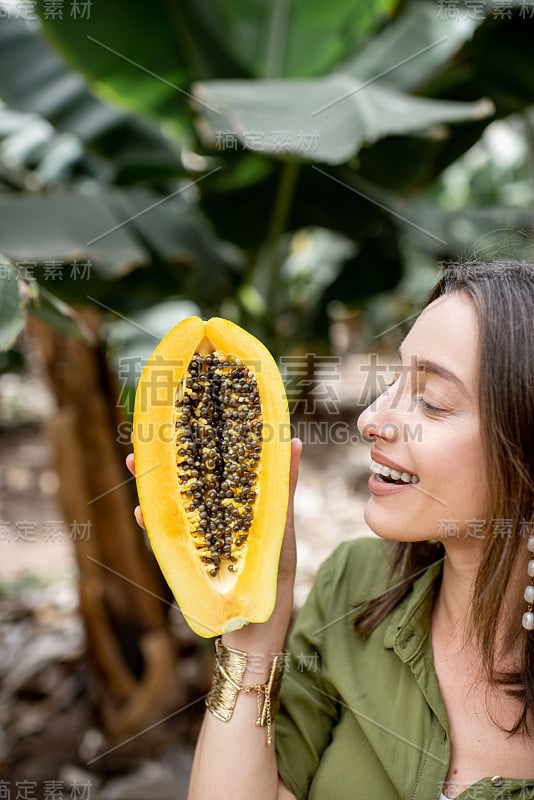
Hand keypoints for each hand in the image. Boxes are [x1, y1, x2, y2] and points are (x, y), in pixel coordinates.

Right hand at [126, 438, 301, 651]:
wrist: (258, 629)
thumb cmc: (274, 573)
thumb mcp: (279, 526)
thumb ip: (283, 486)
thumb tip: (296, 441)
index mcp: (233, 503)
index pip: (211, 465)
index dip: (196, 440)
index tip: (184, 417)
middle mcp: (209, 516)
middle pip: (183, 480)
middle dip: (164, 458)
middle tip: (144, 437)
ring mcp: (194, 537)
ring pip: (168, 503)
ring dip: (150, 484)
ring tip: (136, 462)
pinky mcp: (184, 558)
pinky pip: (164, 537)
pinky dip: (153, 524)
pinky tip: (142, 510)